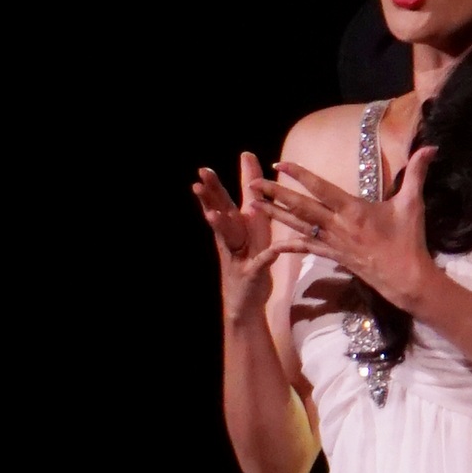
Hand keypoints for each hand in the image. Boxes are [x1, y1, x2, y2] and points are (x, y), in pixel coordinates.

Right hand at [192, 153, 277, 311]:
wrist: (245, 302)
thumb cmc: (249, 259)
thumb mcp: (251, 229)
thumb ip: (251, 201)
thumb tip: (252, 170)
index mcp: (234, 228)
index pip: (221, 204)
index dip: (212, 188)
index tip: (202, 170)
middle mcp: (232, 240)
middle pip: (220, 216)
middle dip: (209, 200)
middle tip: (197, 183)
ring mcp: (240, 257)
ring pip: (230, 238)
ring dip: (221, 226)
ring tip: (213, 214)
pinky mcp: (253, 274)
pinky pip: (261, 263)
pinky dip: (267, 256)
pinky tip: (273, 250)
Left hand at [254, 147, 439, 312]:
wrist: (406, 279)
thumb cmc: (409, 241)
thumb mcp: (413, 204)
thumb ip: (418, 173)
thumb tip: (431, 147)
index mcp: (353, 210)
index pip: (320, 188)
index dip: (299, 175)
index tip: (280, 165)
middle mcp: (338, 226)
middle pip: (300, 207)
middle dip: (275, 195)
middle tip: (252, 184)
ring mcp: (333, 243)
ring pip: (298, 227)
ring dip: (275, 215)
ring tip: (255, 205)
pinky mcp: (334, 257)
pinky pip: (308, 248)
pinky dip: (290, 245)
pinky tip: (274, 244)